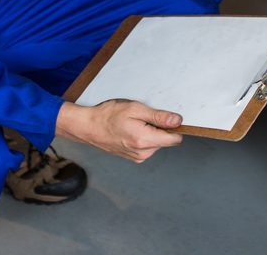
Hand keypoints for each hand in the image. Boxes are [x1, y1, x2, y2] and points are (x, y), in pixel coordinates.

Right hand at [55, 100, 183, 162]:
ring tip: (134, 123)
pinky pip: (148, 146)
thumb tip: (177, 121)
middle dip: (159, 128)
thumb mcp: (135, 109)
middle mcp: (143, 153)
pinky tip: (131, 130)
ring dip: (151, 132)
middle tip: (142, 118)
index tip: (166, 118)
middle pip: (166, 140)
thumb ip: (159, 117)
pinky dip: (144, 137)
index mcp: (145, 140)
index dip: (174, 126)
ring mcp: (138, 157)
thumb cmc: (108, 115)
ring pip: (157, 143)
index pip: (175, 139)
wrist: (89, 127)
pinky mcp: (134, 157)